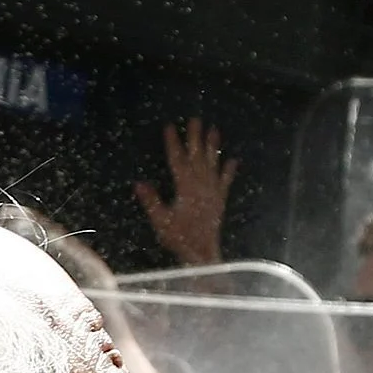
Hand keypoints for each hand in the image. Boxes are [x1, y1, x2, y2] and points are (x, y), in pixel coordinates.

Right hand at [134, 117, 238, 266]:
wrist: (202, 253)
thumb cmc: (179, 238)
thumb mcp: (161, 221)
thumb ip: (151, 201)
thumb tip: (138, 183)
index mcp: (185, 188)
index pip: (177, 161)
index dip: (173, 143)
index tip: (170, 127)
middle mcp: (201, 186)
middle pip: (197, 157)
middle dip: (195, 137)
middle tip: (196, 119)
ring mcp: (212, 192)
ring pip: (212, 165)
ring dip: (213, 147)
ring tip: (215, 129)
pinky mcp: (220, 200)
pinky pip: (225, 182)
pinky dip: (229, 171)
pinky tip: (233, 160)